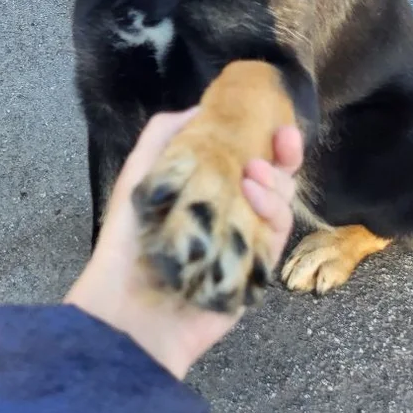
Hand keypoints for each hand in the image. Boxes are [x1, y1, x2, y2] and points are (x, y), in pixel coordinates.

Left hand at [65, 110, 302, 378]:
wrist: (128, 306)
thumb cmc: (128, 236)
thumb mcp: (139, 173)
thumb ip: (165, 133)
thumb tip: (201, 105)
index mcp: (206, 188)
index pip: (244, 156)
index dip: (261, 136)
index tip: (271, 118)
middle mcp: (230, 211)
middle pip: (273, 178)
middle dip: (284, 154)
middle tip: (285, 138)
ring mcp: (245, 240)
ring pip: (280, 204)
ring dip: (275, 180)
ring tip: (255, 170)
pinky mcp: (255, 269)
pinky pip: (276, 236)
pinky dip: (272, 211)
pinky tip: (254, 193)